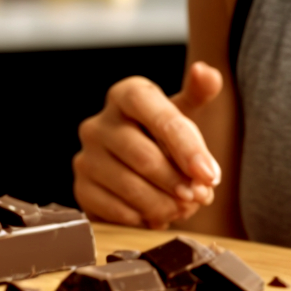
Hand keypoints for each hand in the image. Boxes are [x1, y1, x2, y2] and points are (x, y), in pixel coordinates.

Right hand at [73, 61, 224, 227]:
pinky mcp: (81, 189)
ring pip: (130, 187)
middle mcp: (99, 123)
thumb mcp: (183, 111)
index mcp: (126, 95)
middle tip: (201, 197)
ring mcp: (86, 157)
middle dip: (178, 182)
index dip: (187, 147)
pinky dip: (144, 218)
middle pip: (144, 157)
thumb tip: (206, 73)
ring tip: (184, 207)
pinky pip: (116, 211)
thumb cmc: (162, 135)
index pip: (158, 116)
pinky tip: (159, 215)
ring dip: (165, 204)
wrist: (135, 166)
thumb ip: (200, 91)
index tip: (209, 175)